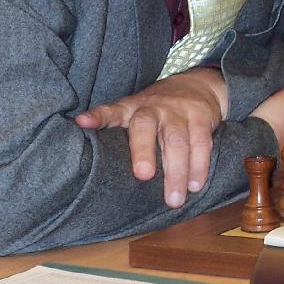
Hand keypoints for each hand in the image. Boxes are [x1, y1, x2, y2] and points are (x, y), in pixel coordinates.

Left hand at [75, 67, 227, 207]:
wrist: (198, 84)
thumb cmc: (158, 107)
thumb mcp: (135, 111)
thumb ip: (114, 125)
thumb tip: (84, 140)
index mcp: (132, 108)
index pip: (111, 111)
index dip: (97, 117)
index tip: (82, 122)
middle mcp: (154, 108)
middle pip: (146, 126)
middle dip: (144, 150)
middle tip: (143, 175)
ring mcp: (178, 111)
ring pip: (177, 139)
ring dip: (176, 171)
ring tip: (174, 199)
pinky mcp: (201, 117)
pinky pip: (202, 142)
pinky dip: (199, 165)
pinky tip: (195, 185)